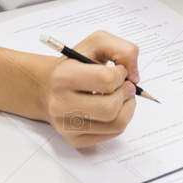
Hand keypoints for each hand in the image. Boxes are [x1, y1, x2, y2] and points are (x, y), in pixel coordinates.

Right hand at [42, 31, 139, 148]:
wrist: (48, 86)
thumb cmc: (75, 64)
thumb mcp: (96, 43)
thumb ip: (123, 49)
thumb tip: (134, 76)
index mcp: (63, 76)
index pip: (106, 80)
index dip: (121, 74)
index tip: (119, 71)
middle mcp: (60, 104)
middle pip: (110, 108)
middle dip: (126, 94)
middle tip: (126, 86)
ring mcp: (66, 125)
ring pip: (116, 124)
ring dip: (128, 108)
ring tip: (122, 96)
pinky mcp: (75, 140)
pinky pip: (112, 134)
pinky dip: (120, 120)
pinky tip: (113, 108)